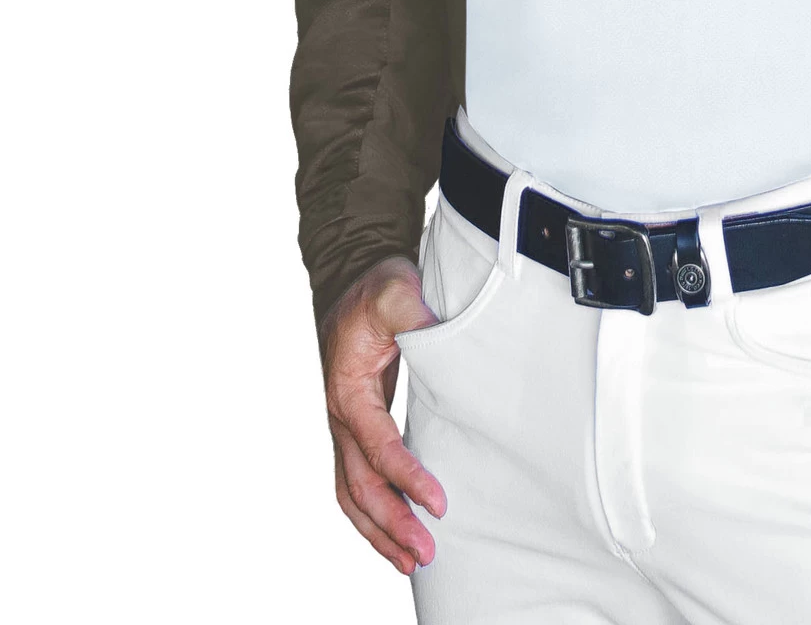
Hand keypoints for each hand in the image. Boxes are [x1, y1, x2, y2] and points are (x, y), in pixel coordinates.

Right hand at [320, 256, 448, 573]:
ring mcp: (344, 427)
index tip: (438, 502)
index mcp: (347, 388)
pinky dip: (373, 513)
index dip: (406, 476)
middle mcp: (340, 416)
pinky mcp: (357, 430)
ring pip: (352, 494)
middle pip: (360, 485)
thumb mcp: (395, 290)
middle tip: (425, 552)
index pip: (377, 445)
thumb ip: (413, 311)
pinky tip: (396, 534)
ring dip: (379, 530)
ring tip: (411, 561)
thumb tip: (438, 333)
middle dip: (391, 523)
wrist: (353, 282)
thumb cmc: (375, 288)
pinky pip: (357, 482)